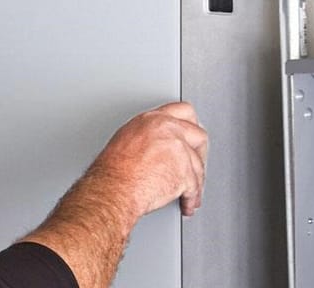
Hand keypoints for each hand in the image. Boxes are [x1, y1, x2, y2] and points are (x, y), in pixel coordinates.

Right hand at [90, 102, 207, 217]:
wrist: (114, 188)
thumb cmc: (113, 171)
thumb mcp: (126, 140)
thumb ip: (148, 136)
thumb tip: (157, 145)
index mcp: (152, 120)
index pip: (183, 111)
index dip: (191, 124)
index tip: (192, 135)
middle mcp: (168, 130)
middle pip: (198, 135)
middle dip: (200, 152)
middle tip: (196, 164)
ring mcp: (179, 149)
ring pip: (198, 165)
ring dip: (195, 181)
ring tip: (188, 192)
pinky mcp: (185, 172)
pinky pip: (195, 186)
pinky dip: (191, 197)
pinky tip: (187, 202)